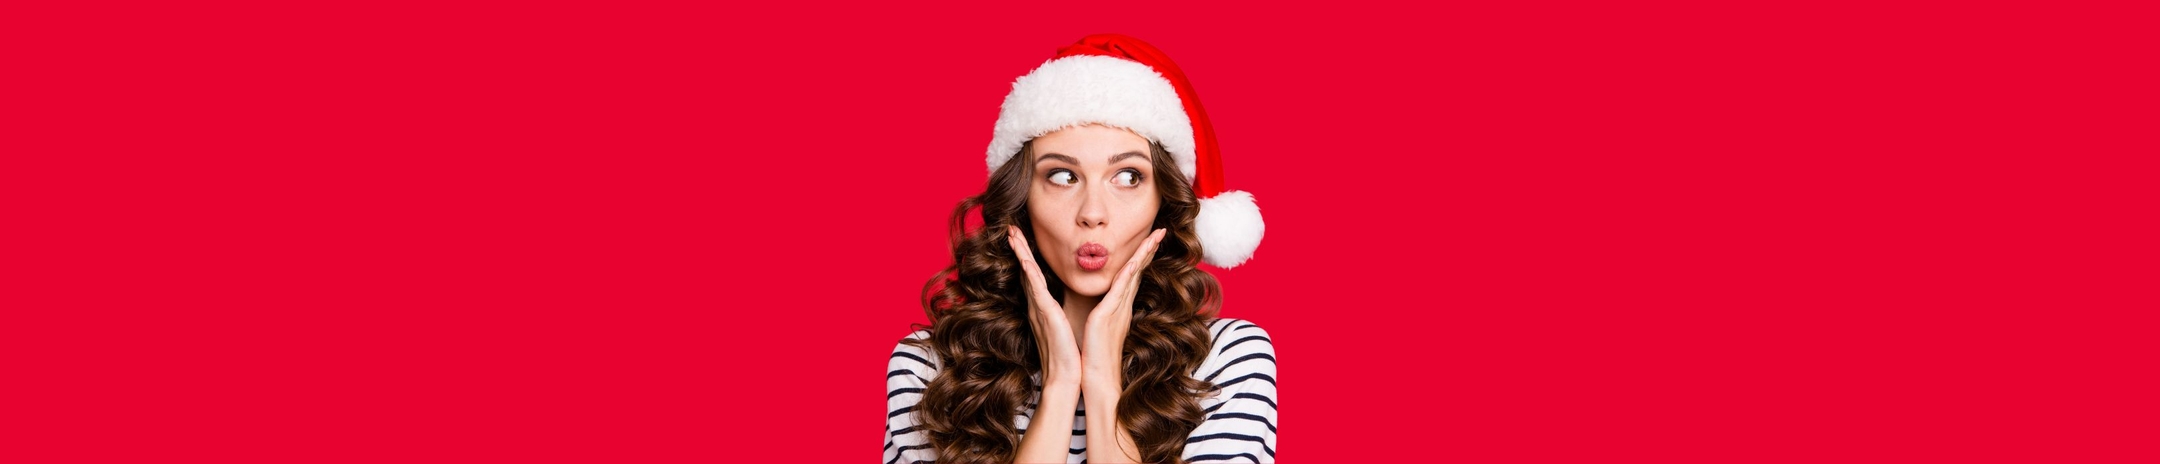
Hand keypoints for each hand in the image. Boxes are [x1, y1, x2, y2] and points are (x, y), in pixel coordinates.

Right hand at [1008, 225, 1083, 390]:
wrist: (1066, 377)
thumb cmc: (1068, 355)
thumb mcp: (1064, 328)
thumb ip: (1059, 315)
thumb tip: (1064, 305)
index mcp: (1043, 308)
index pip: (1034, 277)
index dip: (1027, 257)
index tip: (1022, 240)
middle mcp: (1037, 305)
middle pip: (1026, 269)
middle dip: (1019, 248)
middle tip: (1011, 228)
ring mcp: (1038, 308)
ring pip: (1027, 272)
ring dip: (1019, 251)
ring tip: (1012, 232)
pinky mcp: (1044, 312)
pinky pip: (1034, 284)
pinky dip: (1027, 267)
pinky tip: (1023, 255)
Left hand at [1082, 228, 1165, 392]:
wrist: (1097, 379)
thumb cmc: (1094, 357)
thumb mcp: (1098, 329)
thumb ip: (1101, 313)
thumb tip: (1099, 305)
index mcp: (1118, 308)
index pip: (1132, 276)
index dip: (1141, 256)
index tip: (1149, 240)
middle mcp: (1122, 306)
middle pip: (1138, 270)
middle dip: (1149, 249)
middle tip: (1161, 230)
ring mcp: (1118, 309)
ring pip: (1134, 274)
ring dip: (1145, 253)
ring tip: (1156, 235)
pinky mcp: (1109, 315)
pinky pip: (1122, 288)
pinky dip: (1130, 271)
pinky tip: (1137, 259)